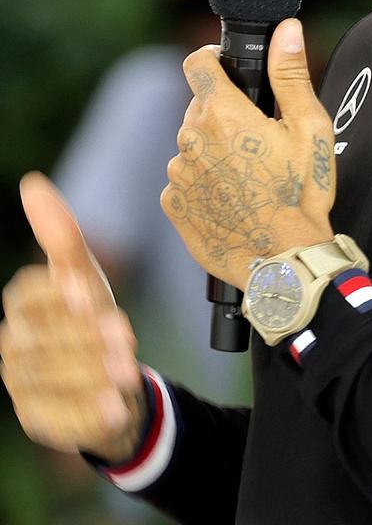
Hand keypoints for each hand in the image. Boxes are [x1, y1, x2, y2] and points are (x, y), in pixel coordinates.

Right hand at [1, 173, 145, 460]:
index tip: (91, 294)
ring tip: (128, 373)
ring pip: (50, 379)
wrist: (113, 378)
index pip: (27, 294)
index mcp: (22, 304)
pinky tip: (115, 407)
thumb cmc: (94, 317)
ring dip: (91, 375)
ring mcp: (20, 385)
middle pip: (42, 339)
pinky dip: (87, 413)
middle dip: (86, 338)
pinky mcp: (36, 420)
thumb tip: (30, 181)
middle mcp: (13, 344)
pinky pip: (57, 419)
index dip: (58, 294)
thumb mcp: (85, 274)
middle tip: (128, 339)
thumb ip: (60, 234)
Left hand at [162, 18, 334, 290]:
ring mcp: (178, 173)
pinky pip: (186, 180)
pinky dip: (204, 183)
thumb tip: (287, 29)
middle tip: (259, 140)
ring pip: (193, 145)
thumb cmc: (301, 194)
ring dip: (214, 150)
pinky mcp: (173, 205)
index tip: (228, 69)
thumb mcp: (309, 128)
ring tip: (250, 177)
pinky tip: (235, 200)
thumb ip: (290, 74)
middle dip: (225, 115)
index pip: (197, 63)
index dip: (213, 59)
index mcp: (223, 113)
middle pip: (200, 108)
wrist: (283, 260)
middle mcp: (191, 138)